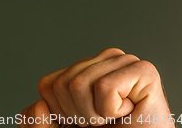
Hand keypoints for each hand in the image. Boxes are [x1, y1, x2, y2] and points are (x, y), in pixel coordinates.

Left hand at [19, 48, 171, 127]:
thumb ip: (37, 122)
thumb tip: (39, 105)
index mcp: (82, 69)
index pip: (47, 85)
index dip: (61, 114)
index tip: (84, 123)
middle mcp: (102, 60)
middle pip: (63, 84)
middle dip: (79, 115)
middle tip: (104, 122)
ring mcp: (123, 61)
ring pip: (79, 84)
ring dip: (96, 114)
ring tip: (115, 118)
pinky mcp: (143, 70)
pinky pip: (105, 87)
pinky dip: (112, 110)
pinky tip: (128, 112)